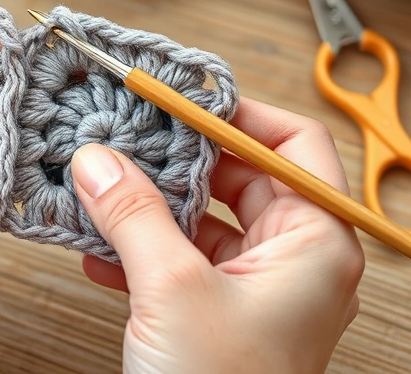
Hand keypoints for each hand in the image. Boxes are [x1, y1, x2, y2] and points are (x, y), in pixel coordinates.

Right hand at [73, 98, 363, 373]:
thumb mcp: (172, 290)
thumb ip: (134, 213)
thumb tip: (96, 159)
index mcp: (316, 243)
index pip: (290, 143)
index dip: (233, 113)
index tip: (174, 94)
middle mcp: (294, 260)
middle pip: (239, 176)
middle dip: (175, 157)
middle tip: (122, 131)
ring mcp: (255, 289)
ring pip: (202, 219)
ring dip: (147, 204)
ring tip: (96, 184)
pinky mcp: (217, 314)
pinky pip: (179, 260)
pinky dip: (138, 248)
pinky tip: (94, 247)